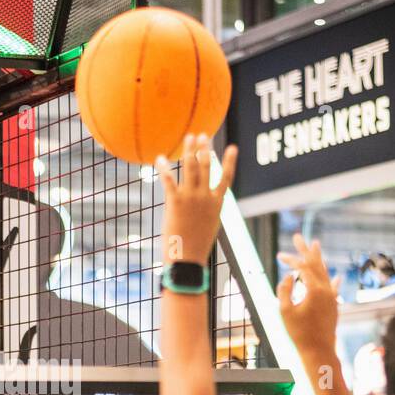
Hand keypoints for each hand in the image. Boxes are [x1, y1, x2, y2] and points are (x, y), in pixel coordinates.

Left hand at [156, 134, 238, 266]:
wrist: (188, 259)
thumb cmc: (196, 246)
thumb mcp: (208, 226)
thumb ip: (207, 211)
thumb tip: (204, 205)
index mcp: (217, 203)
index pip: (226, 178)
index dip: (230, 162)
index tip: (233, 148)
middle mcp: (206, 197)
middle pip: (207, 167)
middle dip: (205, 149)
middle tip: (202, 135)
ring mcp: (191, 198)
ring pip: (192, 168)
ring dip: (190, 151)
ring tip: (189, 138)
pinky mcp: (176, 202)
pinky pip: (170, 181)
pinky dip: (165, 168)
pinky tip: (160, 158)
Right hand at [277, 233, 339, 358]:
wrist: (318, 351)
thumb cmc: (299, 333)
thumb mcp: (285, 311)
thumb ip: (284, 291)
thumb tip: (289, 276)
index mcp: (315, 289)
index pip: (302, 268)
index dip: (291, 259)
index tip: (279, 255)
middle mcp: (326, 290)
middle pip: (316, 264)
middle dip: (306, 250)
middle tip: (298, 236)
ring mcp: (332, 297)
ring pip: (325, 273)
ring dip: (319, 260)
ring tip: (316, 246)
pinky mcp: (333, 306)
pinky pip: (333, 288)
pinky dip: (333, 280)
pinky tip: (336, 275)